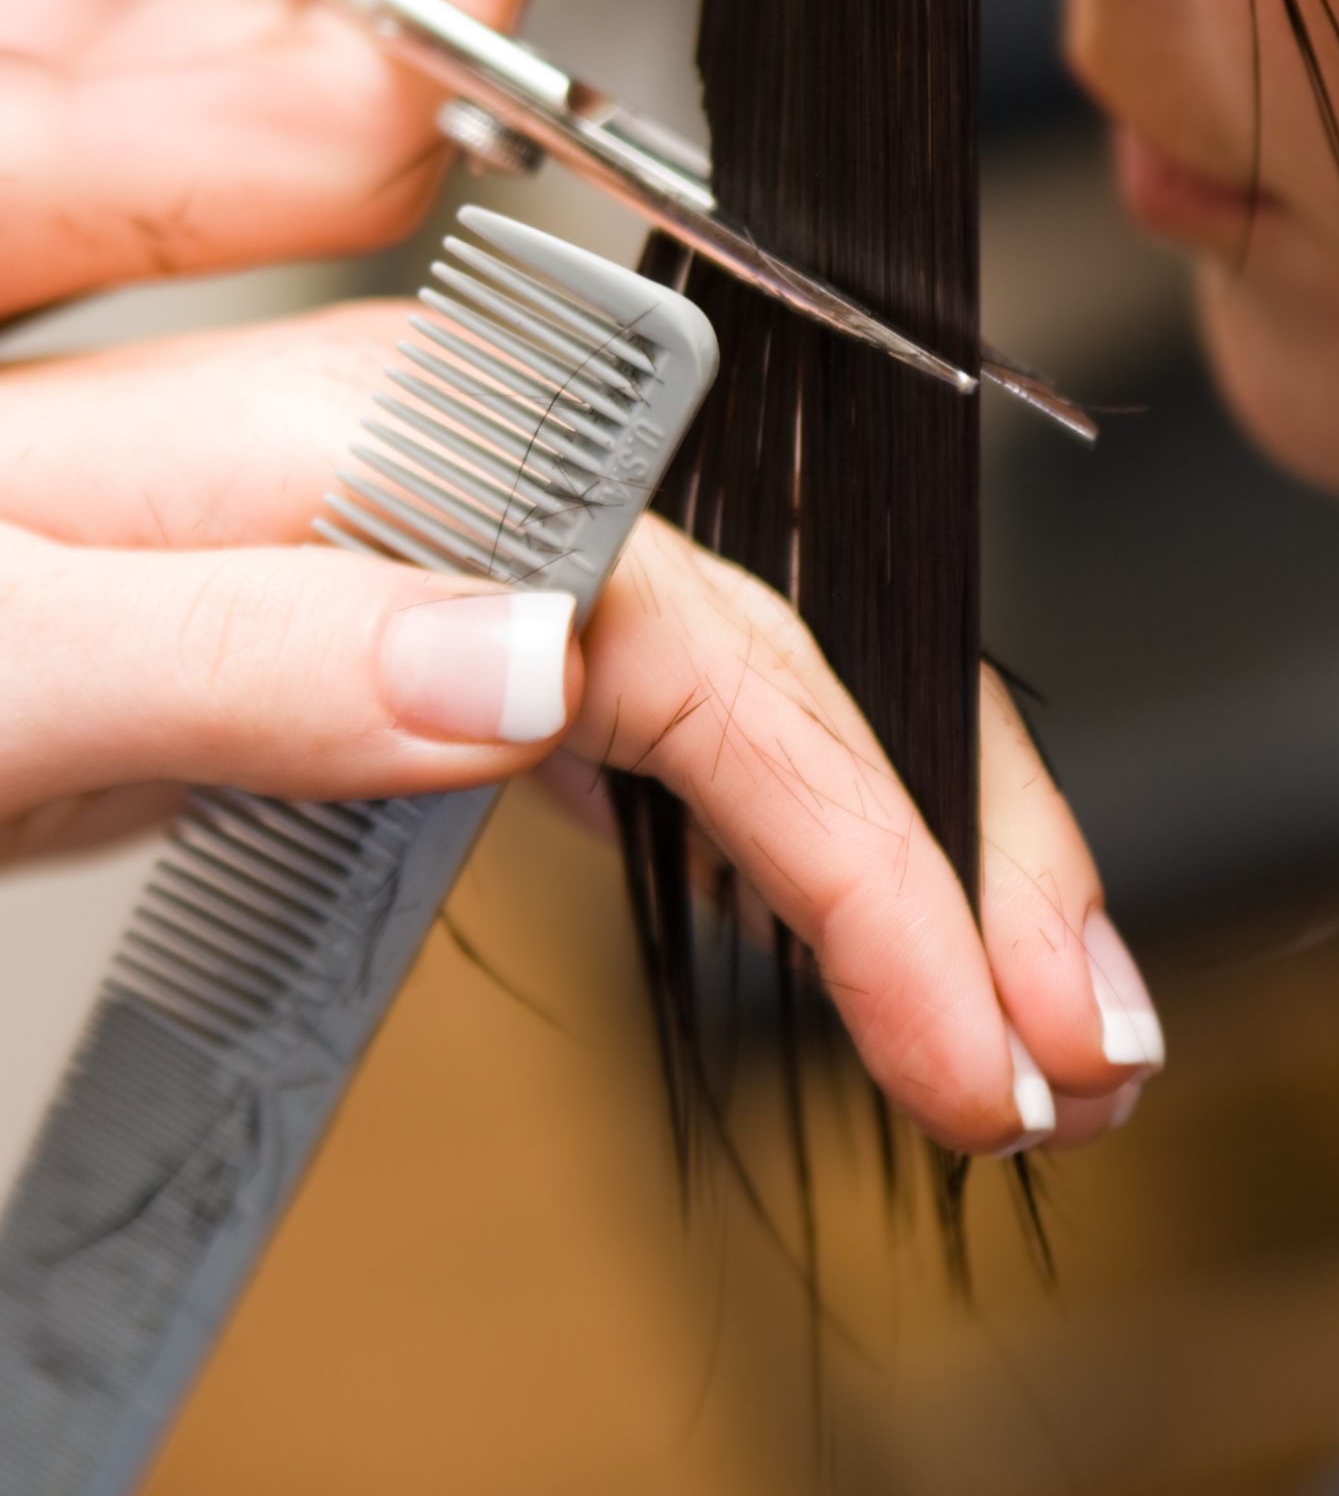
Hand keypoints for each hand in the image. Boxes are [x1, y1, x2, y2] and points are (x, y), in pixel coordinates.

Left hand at [0, 308, 1162, 1157]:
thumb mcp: (7, 656)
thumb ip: (256, 647)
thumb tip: (544, 669)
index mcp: (375, 452)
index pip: (698, 638)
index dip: (859, 821)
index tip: (958, 1007)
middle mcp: (444, 484)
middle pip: (771, 648)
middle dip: (952, 841)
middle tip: (1075, 1043)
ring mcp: (440, 559)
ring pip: (733, 695)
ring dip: (893, 852)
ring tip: (1012, 1016)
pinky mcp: (411, 641)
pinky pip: (643, 735)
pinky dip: (763, 845)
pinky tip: (833, 922)